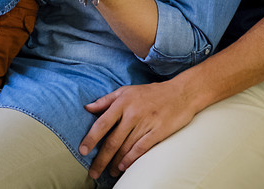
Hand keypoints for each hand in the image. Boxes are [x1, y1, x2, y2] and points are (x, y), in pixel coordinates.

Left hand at [79, 81, 197, 179]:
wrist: (181, 93)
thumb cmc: (151, 92)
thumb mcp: (127, 91)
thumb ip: (106, 100)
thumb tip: (87, 108)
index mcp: (122, 102)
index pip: (102, 123)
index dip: (91, 138)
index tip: (82, 151)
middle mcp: (132, 113)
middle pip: (112, 141)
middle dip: (101, 159)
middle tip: (93, 172)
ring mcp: (146, 123)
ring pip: (125, 148)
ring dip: (115, 163)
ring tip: (109, 172)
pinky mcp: (158, 131)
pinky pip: (141, 149)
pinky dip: (130, 159)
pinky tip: (123, 167)